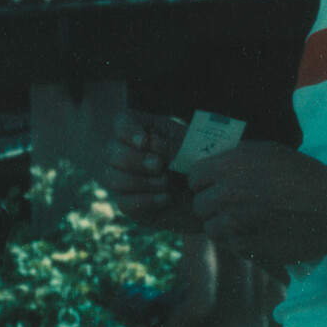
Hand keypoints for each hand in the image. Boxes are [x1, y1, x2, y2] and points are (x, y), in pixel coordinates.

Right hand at [103, 110, 199, 231]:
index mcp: (147, 132)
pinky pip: (123, 203)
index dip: (128, 131)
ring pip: (111, 177)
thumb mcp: (193, 148)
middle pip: (110, 151)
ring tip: (166, 182)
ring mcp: (129, 181)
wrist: (217, 198)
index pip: (121, 122)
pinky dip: (145, 200)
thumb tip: (147, 145)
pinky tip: (166, 199)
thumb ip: (169, 143)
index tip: (145, 141)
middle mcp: (132, 154)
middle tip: (160, 165)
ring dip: (138, 180)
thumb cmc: (206, 166)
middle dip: (133, 159)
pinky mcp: (134, 205)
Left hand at [186, 143, 326, 269]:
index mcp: (230, 166)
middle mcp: (228, 194)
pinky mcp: (247, 247)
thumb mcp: (270, 152)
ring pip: (211, 229)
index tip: (213, 185)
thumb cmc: (304, 175)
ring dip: (223, 226)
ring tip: (244, 220)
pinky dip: (241, 240)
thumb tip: (215, 160)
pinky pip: (231, 244)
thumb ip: (238, 155)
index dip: (204, 181)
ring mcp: (235, 224)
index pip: (194, 177)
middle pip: (199, 206)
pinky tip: (260, 232)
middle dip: (211, 205)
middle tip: (229, 205)